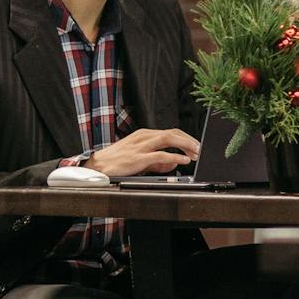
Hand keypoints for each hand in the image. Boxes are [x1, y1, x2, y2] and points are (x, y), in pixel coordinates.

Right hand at [83, 128, 199, 177]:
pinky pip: (161, 154)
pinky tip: (183, 160)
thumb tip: (175, 162)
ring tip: (196, 153)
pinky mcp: (139, 157)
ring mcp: (141, 146)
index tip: (196, 146)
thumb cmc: (117, 161)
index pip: (170, 132)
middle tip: (200, 149)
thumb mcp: (141, 159)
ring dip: (185, 145)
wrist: (98, 166)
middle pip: (172, 133)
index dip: (186, 138)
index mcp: (144, 134)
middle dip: (189, 140)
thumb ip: (159, 161)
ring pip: (169, 139)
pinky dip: (175, 156)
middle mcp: (144, 136)